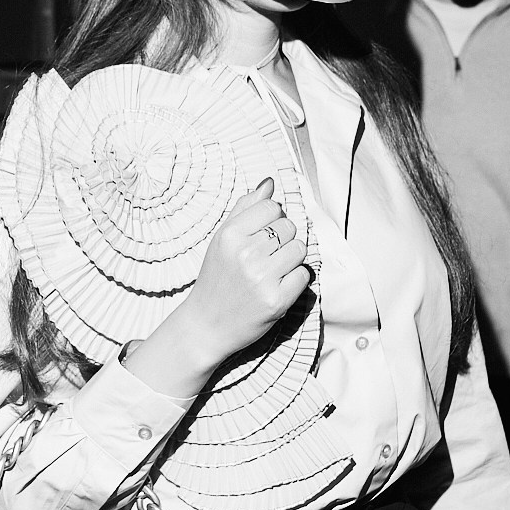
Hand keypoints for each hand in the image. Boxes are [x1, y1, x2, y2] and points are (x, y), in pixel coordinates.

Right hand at [134, 180, 312, 398]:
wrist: (206, 325)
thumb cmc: (216, 279)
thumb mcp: (221, 240)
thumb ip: (245, 209)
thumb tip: (269, 183)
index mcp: (229, 235)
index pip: (272, 207)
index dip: (272, 219)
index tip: (262, 235)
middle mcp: (245, 254)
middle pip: (289, 226)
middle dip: (283, 239)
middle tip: (266, 257)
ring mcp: (261, 278)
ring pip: (300, 249)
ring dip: (291, 259)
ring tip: (273, 271)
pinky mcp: (276, 301)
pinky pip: (304, 275)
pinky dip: (295, 280)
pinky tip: (277, 286)